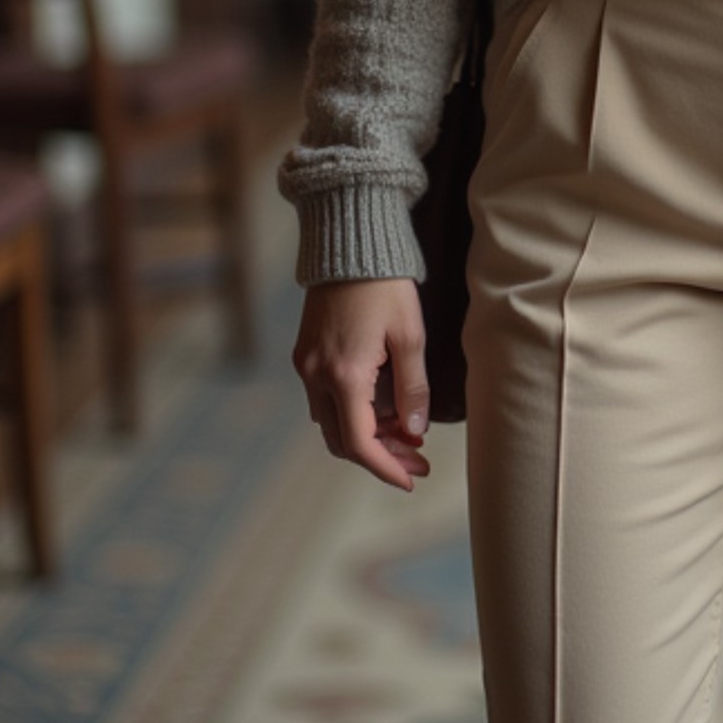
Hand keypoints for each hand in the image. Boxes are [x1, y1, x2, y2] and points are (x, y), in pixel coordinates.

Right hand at [293, 276, 432, 489]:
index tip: (410, 480)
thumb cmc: (385, 285)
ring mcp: (305, 365)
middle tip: (418, 458)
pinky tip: (382, 407)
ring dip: (366, 435)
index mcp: (344, 374)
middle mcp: (316, 375)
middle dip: (380, 455)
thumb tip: (415, 431)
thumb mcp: (411, 335)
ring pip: (331, 422)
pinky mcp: (304, 353)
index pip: (359, 443)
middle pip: (341, 440)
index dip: (385, 467)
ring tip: (407, 433)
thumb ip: (412, 388)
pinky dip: (352, 412)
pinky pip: (325, 399)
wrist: (349, 243)